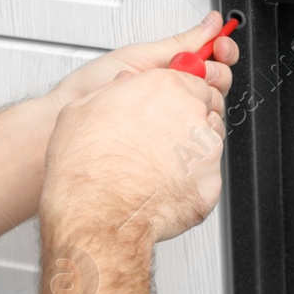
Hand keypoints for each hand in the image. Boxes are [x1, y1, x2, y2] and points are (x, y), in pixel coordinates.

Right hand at [39, 66, 224, 256]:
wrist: (96, 212)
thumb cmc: (86, 165)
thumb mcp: (83, 108)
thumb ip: (113, 90)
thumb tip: (121, 86)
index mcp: (165, 88)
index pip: (192, 81)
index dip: (178, 97)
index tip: (168, 107)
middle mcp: (191, 115)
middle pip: (202, 112)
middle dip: (184, 124)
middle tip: (156, 142)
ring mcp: (205, 151)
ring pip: (206, 147)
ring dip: (187, 155)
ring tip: (154, 169)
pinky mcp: (210, 185)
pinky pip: (204, 180)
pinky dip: (188, 185)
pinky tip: (161, 188)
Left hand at [49, 12, 238, 111]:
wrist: (70, 117)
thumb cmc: (93, 87)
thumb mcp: (141, 56)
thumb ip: (180, 42)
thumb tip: (209, 22)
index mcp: (172, 64)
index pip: (213, 55)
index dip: (223, 48)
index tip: (220, 43)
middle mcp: (176, 88)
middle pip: (218, 80)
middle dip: (217, 70)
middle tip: (200, 69)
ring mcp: (173, 112)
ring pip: (211, 105)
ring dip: (205, 94)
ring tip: (181, 90)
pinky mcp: (171, 136)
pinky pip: (197, 130)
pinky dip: (197, 120)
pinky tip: (182, 113)